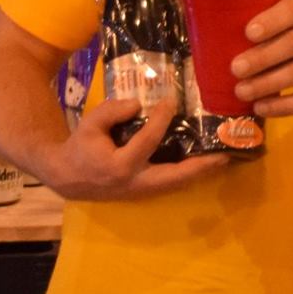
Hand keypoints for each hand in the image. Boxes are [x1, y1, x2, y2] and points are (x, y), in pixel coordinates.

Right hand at [38, 94, 225, 199]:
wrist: (67, 178)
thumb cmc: (80, 148)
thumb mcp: (90, 124)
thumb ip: (113, 111)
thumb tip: (139, 105)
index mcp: (119, 165)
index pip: (148, 140)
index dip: (160, 119)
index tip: (171, 102)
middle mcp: (136, 182)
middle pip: (177, 177)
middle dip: (202, 166)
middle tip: (225, 152)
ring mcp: (142, 191)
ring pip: (178, 184)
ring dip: (201, 171)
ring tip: (224, 157)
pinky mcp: (145, 192)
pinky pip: (172, 183)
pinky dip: (189, 173)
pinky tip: (204, 162)